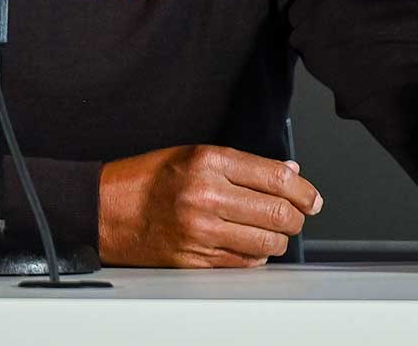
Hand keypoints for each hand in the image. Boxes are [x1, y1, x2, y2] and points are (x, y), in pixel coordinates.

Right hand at [99, 144, 321, 266]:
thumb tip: (288, 174)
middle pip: (280, 214)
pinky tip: (244, 244)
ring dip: (277, 240)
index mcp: (207, 162)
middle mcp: (206, 196)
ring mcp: (201, 231)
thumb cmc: (147, 180)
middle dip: (296, 217)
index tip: (311, 198)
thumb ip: (243, 165)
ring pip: (268, 243)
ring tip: (268, 231)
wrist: (105, 209)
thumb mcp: (193, 155)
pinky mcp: (196, 259)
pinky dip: (254, 256)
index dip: (304, 191)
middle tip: (295, 216)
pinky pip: (245, 263)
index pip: (277, 178)